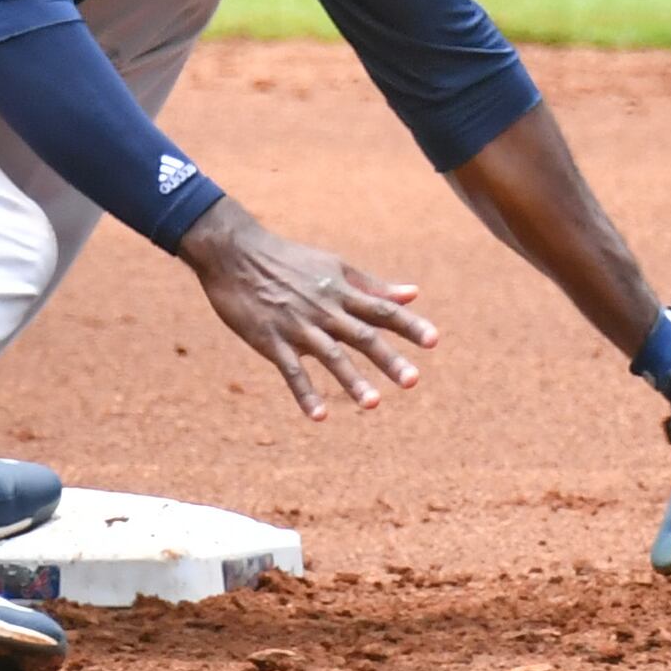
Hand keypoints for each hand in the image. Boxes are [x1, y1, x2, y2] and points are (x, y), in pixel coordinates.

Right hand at [176, 198, 437, 419]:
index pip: (382, 309)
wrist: (235, 253)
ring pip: (331, 356)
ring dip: (353, 380)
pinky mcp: (270, 340)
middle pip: (363, 335)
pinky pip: (291, 371)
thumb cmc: (289, 260)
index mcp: (341, 291)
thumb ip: (373, 285)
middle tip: (413, 381)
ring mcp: (297, 325)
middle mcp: (325, 309)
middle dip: (389, 359)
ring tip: (374, 404)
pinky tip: (320, 416)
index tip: (434, 341)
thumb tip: (414, 294)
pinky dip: (305, 393)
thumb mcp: (334, 267)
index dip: (409, 325)